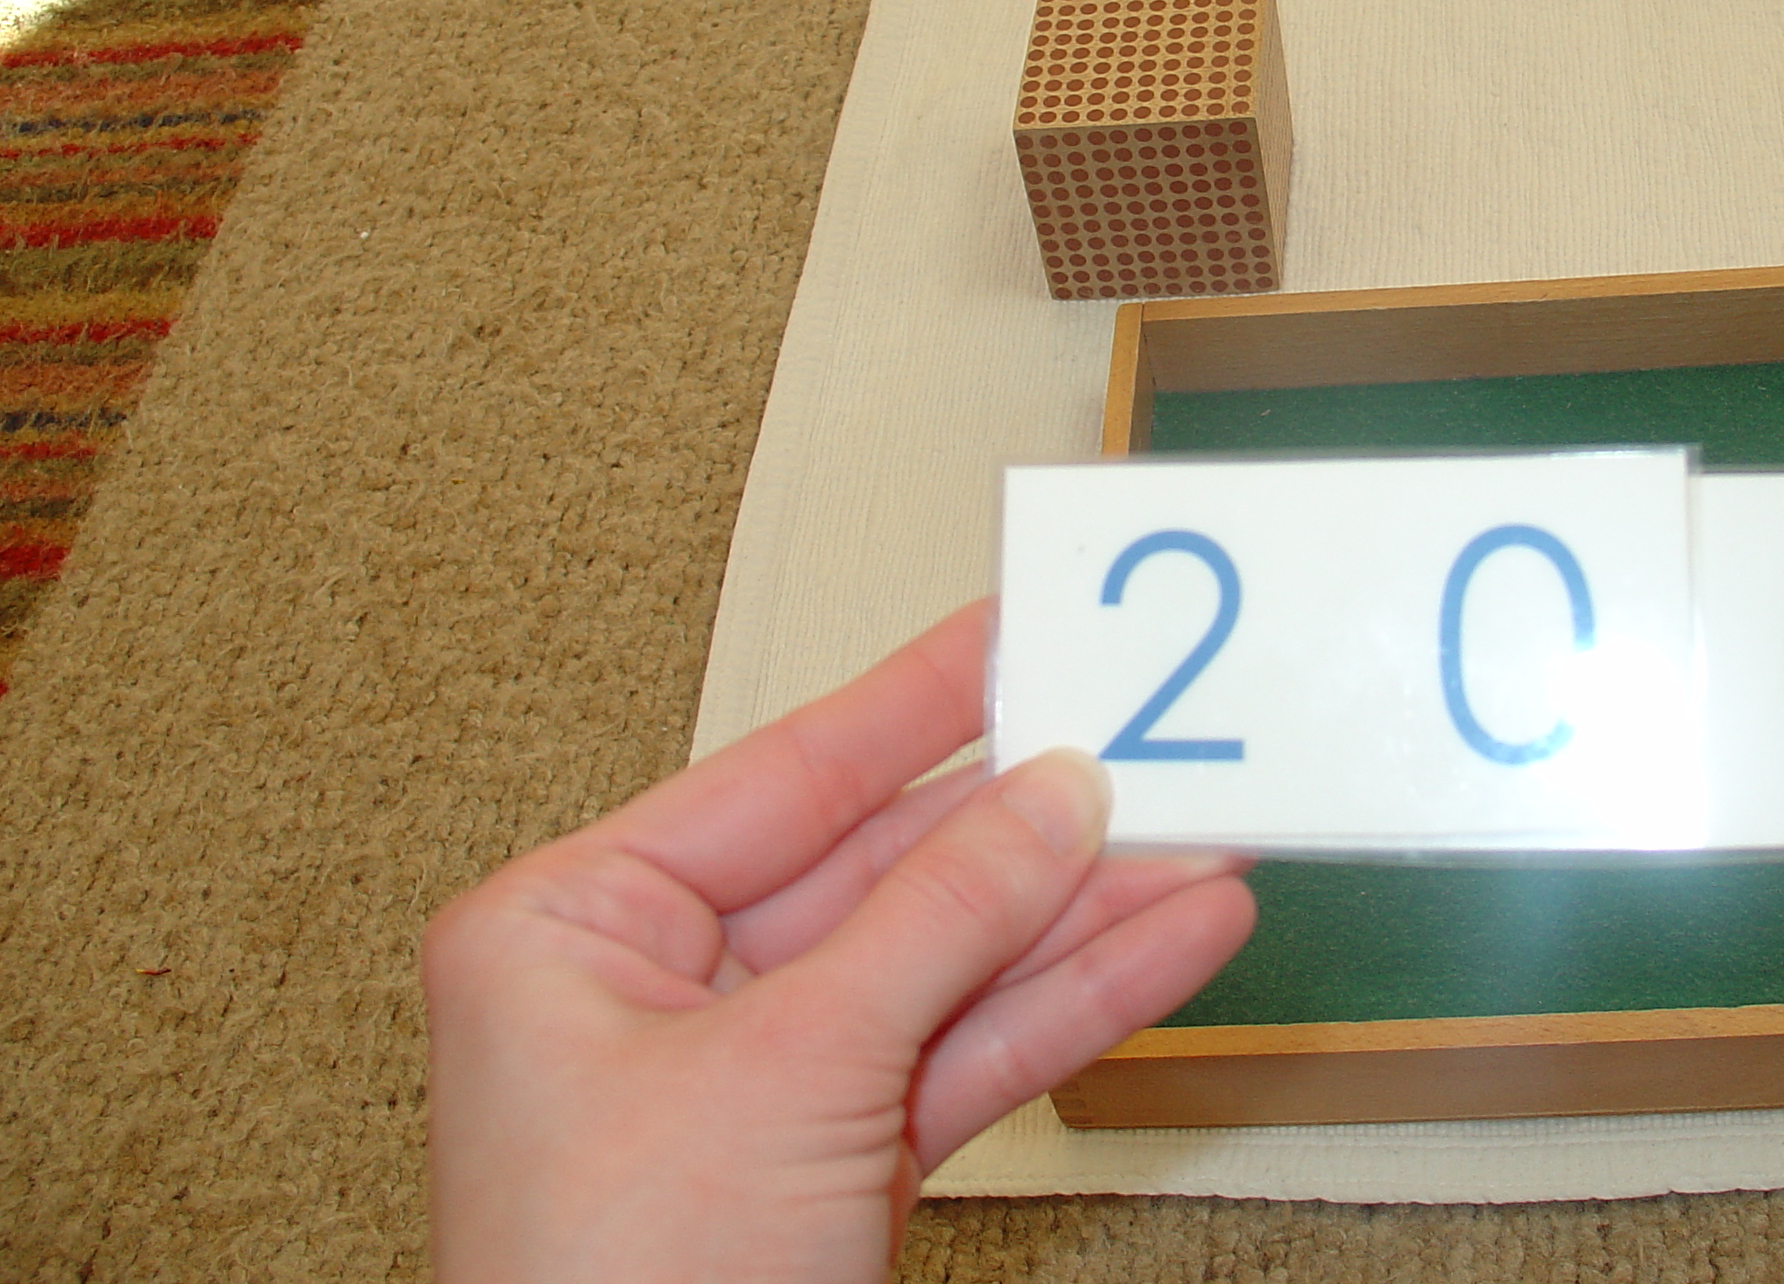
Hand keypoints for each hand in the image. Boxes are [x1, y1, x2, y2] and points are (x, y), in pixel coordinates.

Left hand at [422, 600, 1254, 1282]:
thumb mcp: (788, 1068)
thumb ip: (937, 919)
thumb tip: (1048, 801)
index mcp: (573, 931)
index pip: (783, 777)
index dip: (915, 703)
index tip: (1012, 632)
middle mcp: (658, 993)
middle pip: (884, 870)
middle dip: (1032, 826)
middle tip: (1147, 747)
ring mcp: (757, 1082)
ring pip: (948, 964)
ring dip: (1082, 914)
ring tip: (1199, 844)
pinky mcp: (836, 1163)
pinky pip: (970, 1053)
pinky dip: (1071, 1007)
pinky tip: (1165, 948)